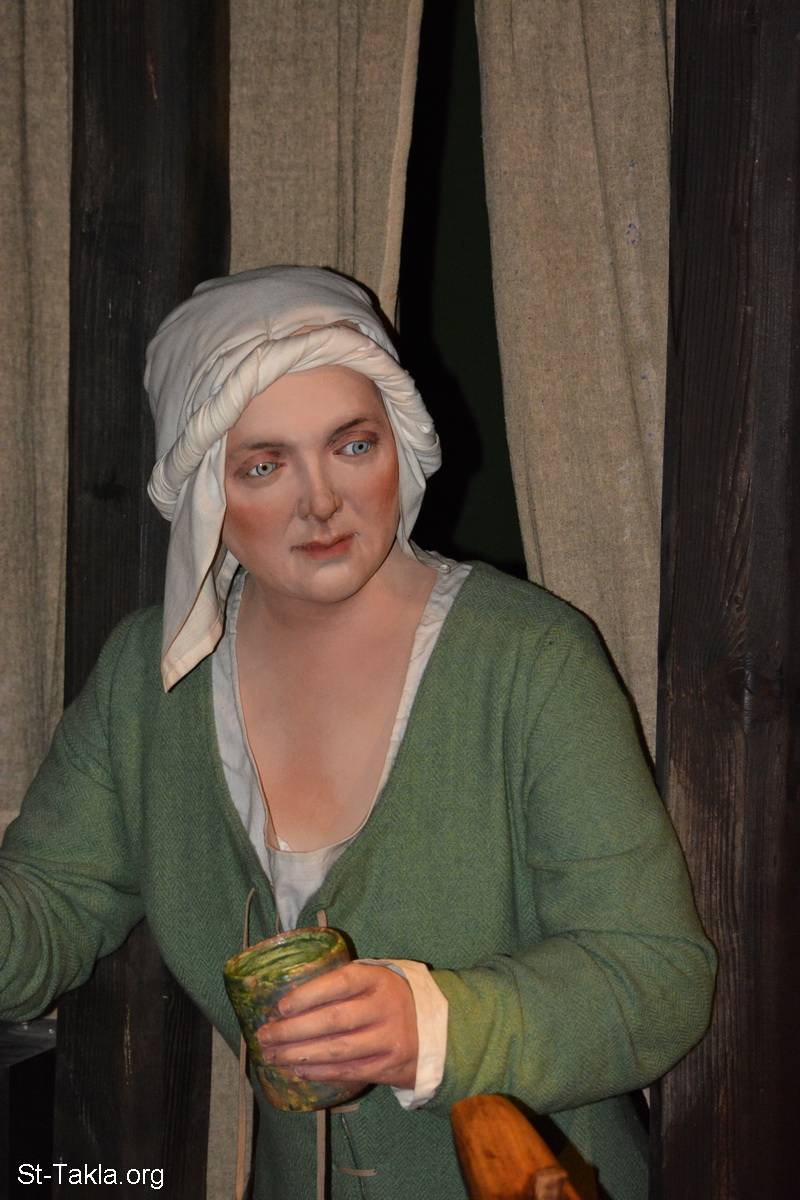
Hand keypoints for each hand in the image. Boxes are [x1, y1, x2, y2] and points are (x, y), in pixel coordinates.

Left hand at [256, 961, 418, 1089]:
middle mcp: (385, 1007)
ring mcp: (390, 1039)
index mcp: (378, 979)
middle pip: (333, 1020)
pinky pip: (349, 1071)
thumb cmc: (389, 999)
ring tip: (273, 1055)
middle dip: (293, 1030)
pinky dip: (320, 1072)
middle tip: (265, 1036)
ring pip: (338, 1050)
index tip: (280, 1006)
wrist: (439, 1029)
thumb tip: (289, 998)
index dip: (308, 994)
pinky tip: (299, 1069)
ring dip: (300, 1054)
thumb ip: (341, 985)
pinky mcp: (390, 1066)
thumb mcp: (374, 980)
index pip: (340, 983)